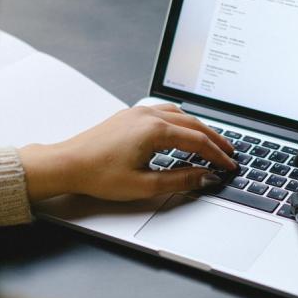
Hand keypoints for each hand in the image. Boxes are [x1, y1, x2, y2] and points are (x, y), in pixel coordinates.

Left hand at [18, 104, 236, 201]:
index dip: (217, 156)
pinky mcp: (130, 115)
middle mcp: (148, 115)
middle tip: (230, 154)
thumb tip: (204, 177)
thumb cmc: (99, 175)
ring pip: (180, 115)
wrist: (67, 163)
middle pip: (194, 124)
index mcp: (154, 131)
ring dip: (199, 128)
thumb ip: (179, 180)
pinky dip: (182, 122)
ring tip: (212, 143)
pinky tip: (183, 131)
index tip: (229, 166)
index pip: (198, 141)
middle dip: (215, 140)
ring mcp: (138, 112)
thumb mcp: (144, 185)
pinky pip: (165, 112)